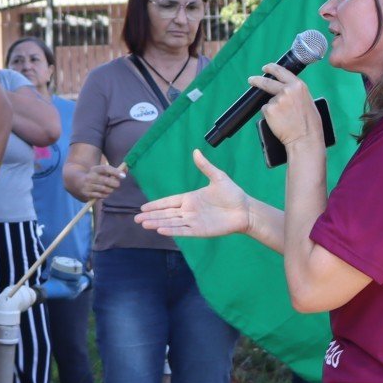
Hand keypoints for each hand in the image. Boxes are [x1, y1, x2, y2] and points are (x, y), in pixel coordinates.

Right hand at [63, 162, 124, 204]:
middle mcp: (90, 176)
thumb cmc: (95, 177)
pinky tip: (103, 193)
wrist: (77, 183)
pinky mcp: (86, 193)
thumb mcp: (101, 172)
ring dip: (110, 190)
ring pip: (105, 190)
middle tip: (117, 185)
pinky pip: (100, 196)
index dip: (115, 172)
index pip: (106, 168)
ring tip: (109, 189)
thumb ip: (115, 170)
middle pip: (106, 181)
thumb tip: (127, 168)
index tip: (124, 176)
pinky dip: (105, 195)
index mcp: (95, 169)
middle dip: (115, 184)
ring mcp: (88, 186)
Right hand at [134, 149, 255, 239]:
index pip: (169, 202)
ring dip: (157, 223)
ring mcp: (194, 221)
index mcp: (190, 199)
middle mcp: (189, 211)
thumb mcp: (218, 177)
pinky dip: (171, 230)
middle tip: (136, 218)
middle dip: (151, 216)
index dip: (156, 205)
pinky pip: (183, 231)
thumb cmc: (233, 194)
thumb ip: (205, 166)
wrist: (246, 210)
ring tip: (144, 224)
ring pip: (171, 222)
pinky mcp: (200, 230)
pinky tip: (160, 230)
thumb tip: (196, 151)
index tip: (143, 207)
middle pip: (166, 214)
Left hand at [251, 64, 322, 148]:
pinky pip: (265, 111)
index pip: (282, 72)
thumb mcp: (306, 101)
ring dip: (272, 108)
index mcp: (298, 86)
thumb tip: (282, 90)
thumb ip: (295, 92)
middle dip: (257, 80)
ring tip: (284, 118)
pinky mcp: (269, 110)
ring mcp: (277, 100)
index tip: (265, 68)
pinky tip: (279, 122)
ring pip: (269, 101)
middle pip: (267, 82)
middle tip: (251, 80)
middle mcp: (287, 90)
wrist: (304, 138)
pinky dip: (270, 116)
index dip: (272, 68)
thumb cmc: (309, 123)